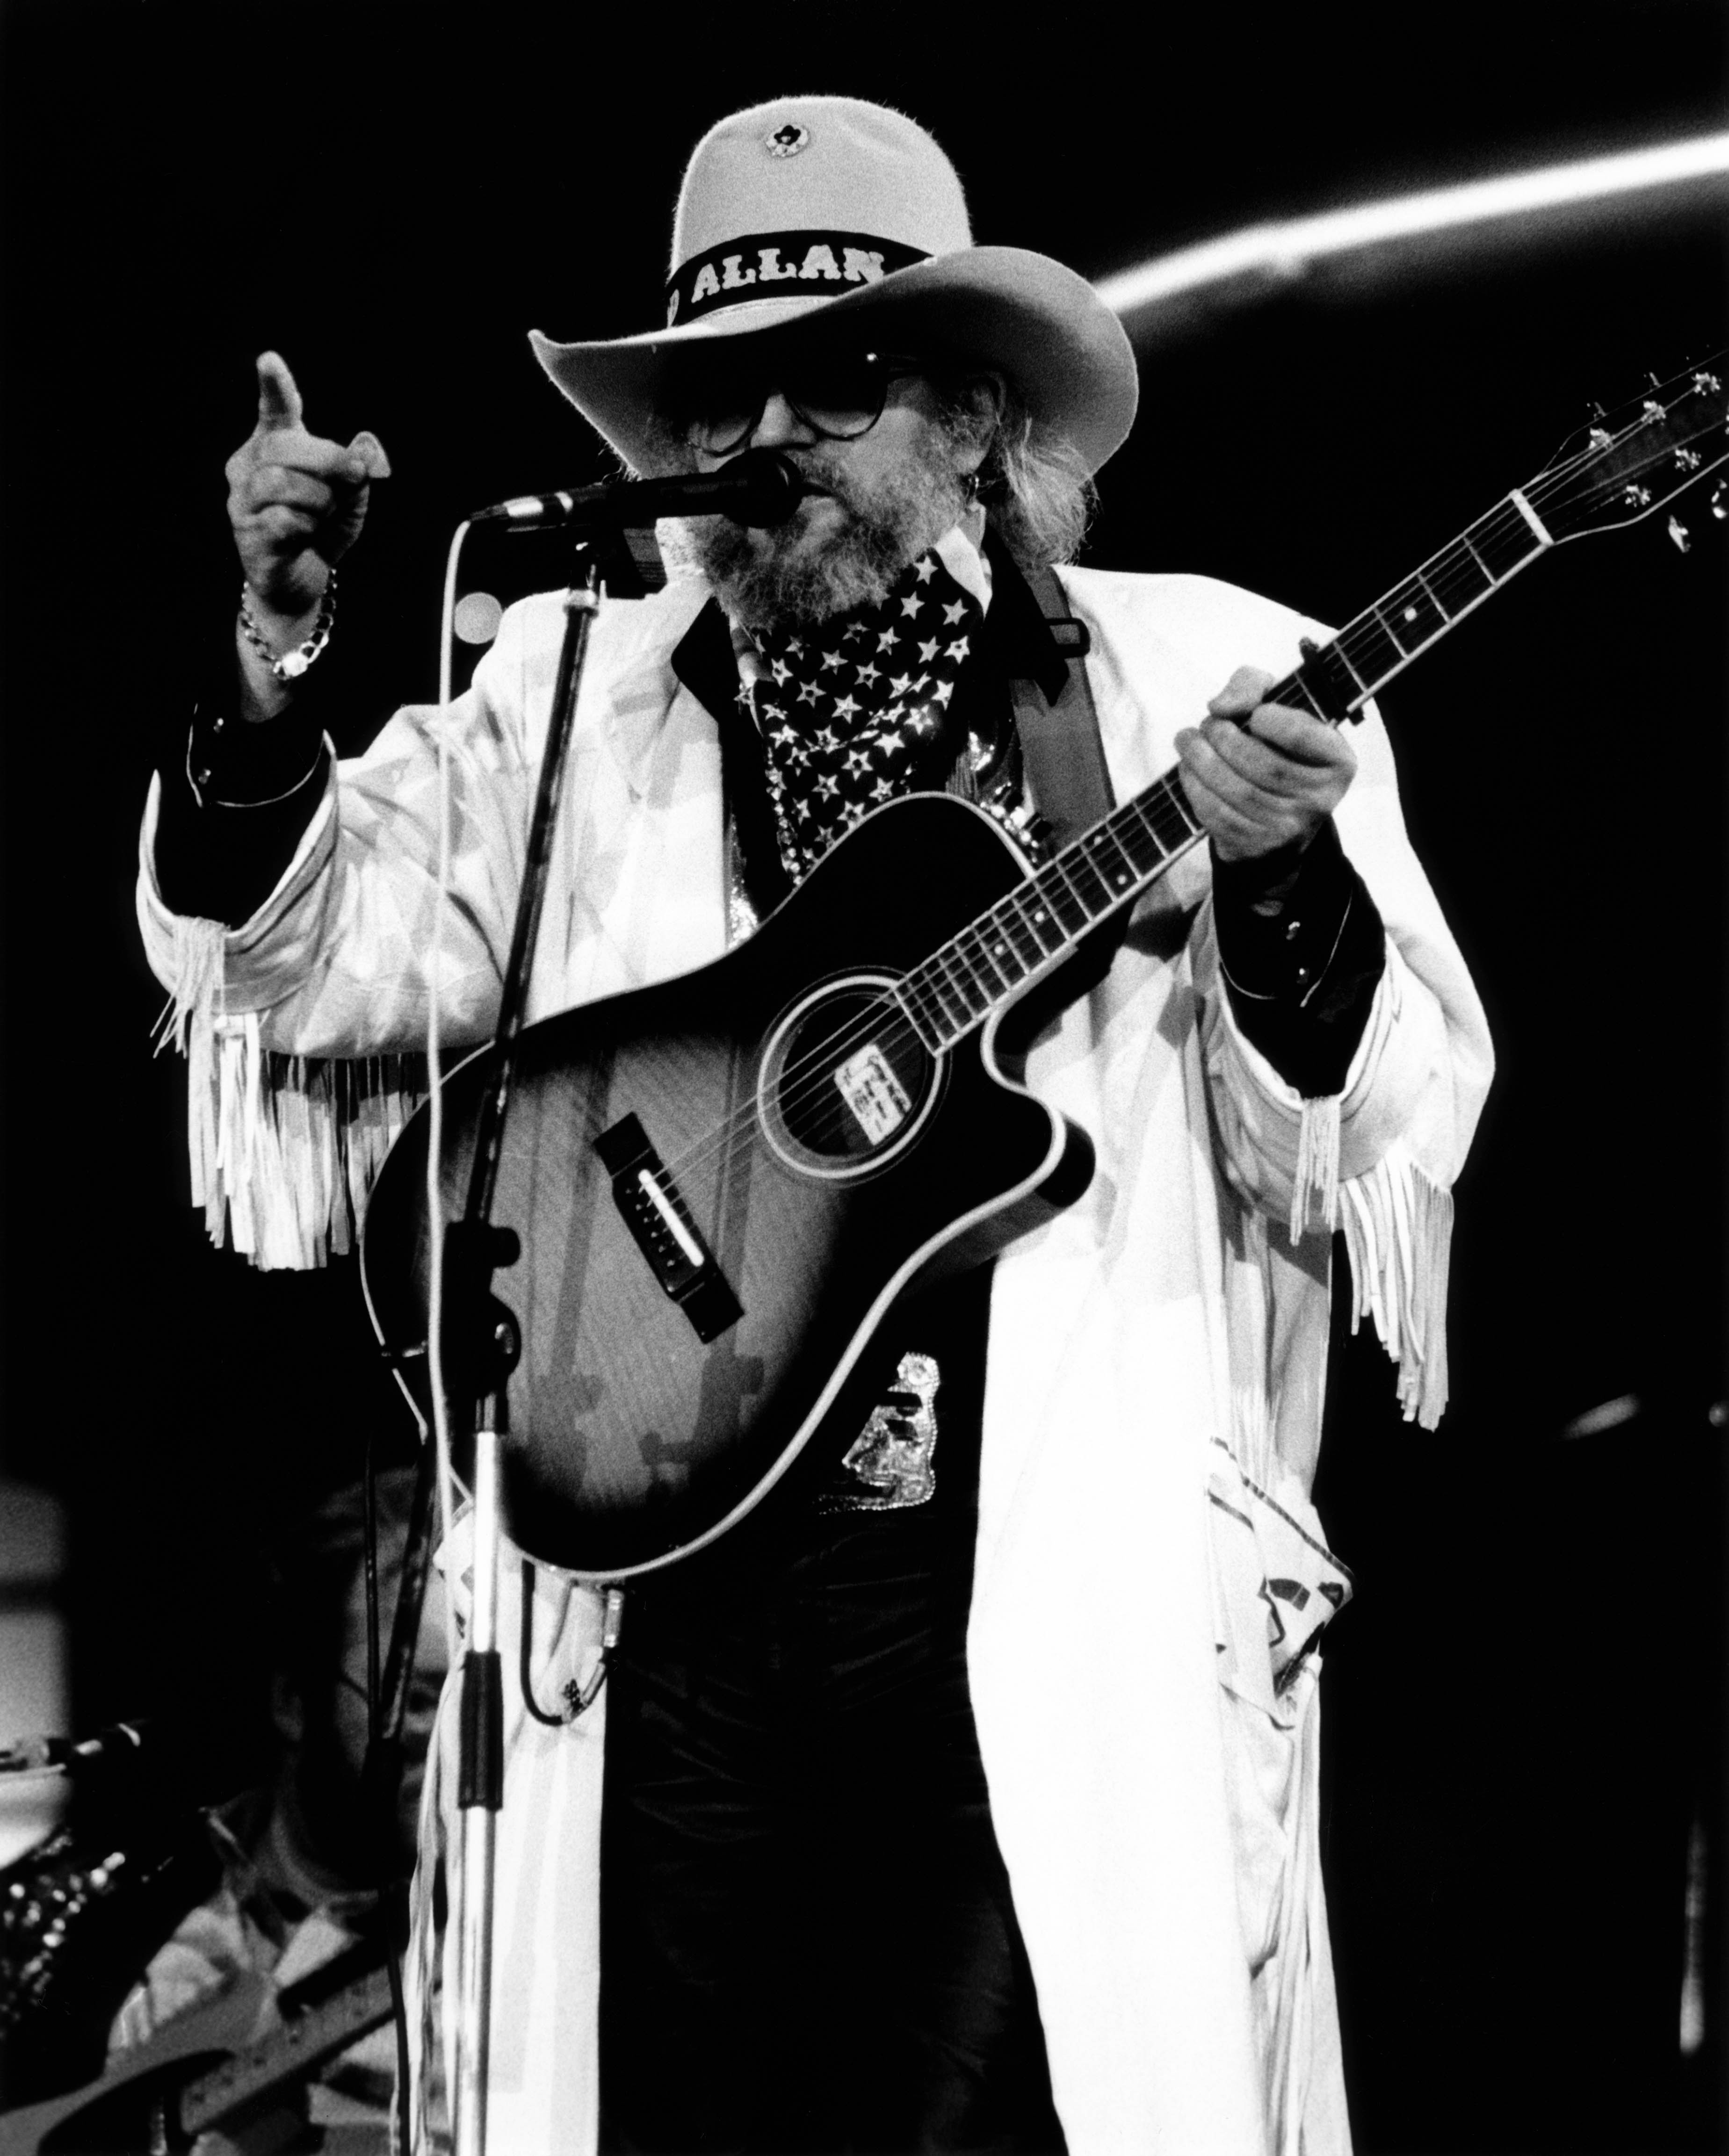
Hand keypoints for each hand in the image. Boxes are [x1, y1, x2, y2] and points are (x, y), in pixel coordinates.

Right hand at [225, 352, 389, 626]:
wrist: (304, 579)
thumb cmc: (324, 528)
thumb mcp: (351, 495)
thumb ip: (358, 466)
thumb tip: (367, 444)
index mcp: (274, 445)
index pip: (275, 410)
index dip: (274, 386)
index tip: (268, 360)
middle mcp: (249, 465)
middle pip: (286, 446)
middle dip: (329, 461)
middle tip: (353, 478)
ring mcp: (243, 498)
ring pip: (283, 484)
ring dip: (319, 501)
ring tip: (322, 516)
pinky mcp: (247, 531)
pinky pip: (284, 520)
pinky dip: (307, 529)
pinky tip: (305, 536)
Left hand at [1175, 666, 1356, 862]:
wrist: (1272, 815)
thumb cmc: (1274, 748)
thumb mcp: (1273, 705)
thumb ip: (1251, 686)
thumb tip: (1221, 706)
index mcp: (1337, 761)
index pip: (1305, 738)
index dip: (1274, 721)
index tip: (1255, 714)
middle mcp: (1320, 799)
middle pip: (1264, 765)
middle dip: (1224, 738)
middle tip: (1207, 725)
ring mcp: (1288, 828)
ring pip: (1237, 791)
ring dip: (1201, 760)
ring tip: (1187, 740)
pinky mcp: (1257, 847)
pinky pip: (1218, 815)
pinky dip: (1195, 787)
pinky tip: (1189, 770)